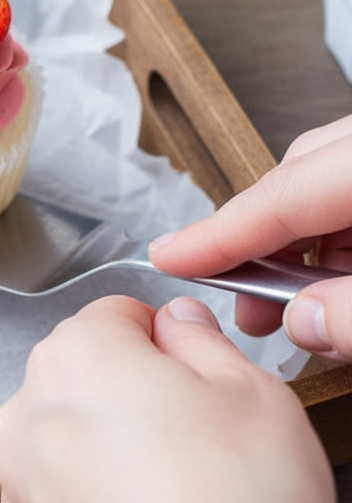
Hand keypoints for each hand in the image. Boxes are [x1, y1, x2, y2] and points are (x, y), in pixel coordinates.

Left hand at [0, 295, 331, 502]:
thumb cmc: (229, 501)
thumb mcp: (251, 394)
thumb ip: (202, 340)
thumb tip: (180, 323)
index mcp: (78, 353)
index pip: (119, 313)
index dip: (166, 340)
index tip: (193, 371)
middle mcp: (31, 404)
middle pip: (88, 367)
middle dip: (136, 390)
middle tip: (194, 432)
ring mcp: (20, 464)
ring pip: (72, 424)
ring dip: (110, 439)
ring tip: (173, 477)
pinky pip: (61, 475)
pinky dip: (93, 482)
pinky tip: (144, 499)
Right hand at [149, 114, 351, 356]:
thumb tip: (306, 322)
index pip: (277, 195)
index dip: (216, 234)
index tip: (167, 259)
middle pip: (295, 179)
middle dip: (263, 243)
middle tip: (250, 304)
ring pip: (325, 185)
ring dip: (306, 244)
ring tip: (306, 303)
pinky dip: (340, 237)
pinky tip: (343, 279)